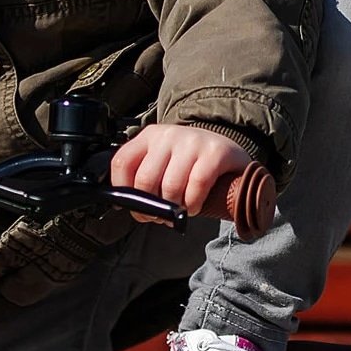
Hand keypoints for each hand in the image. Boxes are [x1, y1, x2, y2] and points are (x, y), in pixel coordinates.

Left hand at [109, 122, 251, 218]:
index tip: (133, 206)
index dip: (123, 190)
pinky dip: (192, 205)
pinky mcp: (215, 152)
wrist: (228, 151)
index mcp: (149, 136)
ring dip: (173, 209)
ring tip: (179, 211)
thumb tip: (129, 206)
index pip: (122, 162)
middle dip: (150, 207)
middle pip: (145, 179)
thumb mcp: (163, 163)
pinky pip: (196, 186)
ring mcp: (192, 141)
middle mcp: (168, 135)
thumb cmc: (190, 164)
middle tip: (159, 216)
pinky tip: (193, 206)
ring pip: (170, 186)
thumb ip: (144, 178)